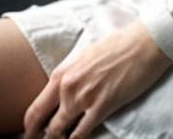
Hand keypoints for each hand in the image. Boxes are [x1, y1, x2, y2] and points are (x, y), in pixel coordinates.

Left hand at [22, 17, 172, 138]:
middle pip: (42, 123)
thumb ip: (70, 75)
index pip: (36, 108)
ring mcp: (84, 98)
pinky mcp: (102, 107)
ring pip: (59, 131)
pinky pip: (81, 133)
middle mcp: (68, 86)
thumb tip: (62, 92)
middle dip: (38, 136)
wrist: (143, 42)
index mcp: (62, 72)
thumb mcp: (85, 56)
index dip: (29, 126)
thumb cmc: (118, 45)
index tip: (29, 134)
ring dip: (58, 138)